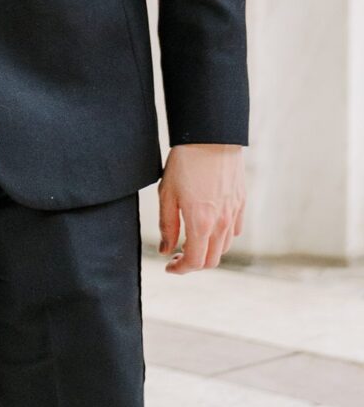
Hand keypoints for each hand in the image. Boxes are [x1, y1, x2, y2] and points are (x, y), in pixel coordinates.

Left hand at [158, 143, 245, 271]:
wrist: (211, 137)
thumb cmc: (185, 162)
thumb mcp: (167, 194)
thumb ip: (167, 225)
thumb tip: (165, 250)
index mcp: (201, 223)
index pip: (194, 262)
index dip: (180, 269)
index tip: (169, 266)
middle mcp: (221, 223)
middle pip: (211, 260)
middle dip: (193, 264)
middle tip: (177, 255)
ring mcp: (234, 214)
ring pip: (224, 247)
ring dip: (207, 251)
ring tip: (191, 241)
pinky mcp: (241, 203)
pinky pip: (234, 231)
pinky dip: (221, 238)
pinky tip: (209, 228)